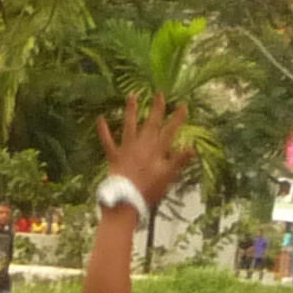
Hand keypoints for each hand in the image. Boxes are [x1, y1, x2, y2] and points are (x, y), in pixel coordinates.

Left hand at [91, 91, 190, 214]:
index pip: (170, 130)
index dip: (177, 118)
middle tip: (159, 92)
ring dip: (131, 110)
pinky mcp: (114, 156)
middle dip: (156, 108)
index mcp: (157, 150)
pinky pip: (107, 141)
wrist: (126, 199)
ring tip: (132, 94)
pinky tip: (100, 118)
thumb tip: (192, 146)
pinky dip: (103, 130)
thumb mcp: (169, 176)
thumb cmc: (149, 190)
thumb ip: (179, 160)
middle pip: (151, 123)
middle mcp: (142, 145)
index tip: (183, 104)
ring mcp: (127, 149)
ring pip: (129, 125)